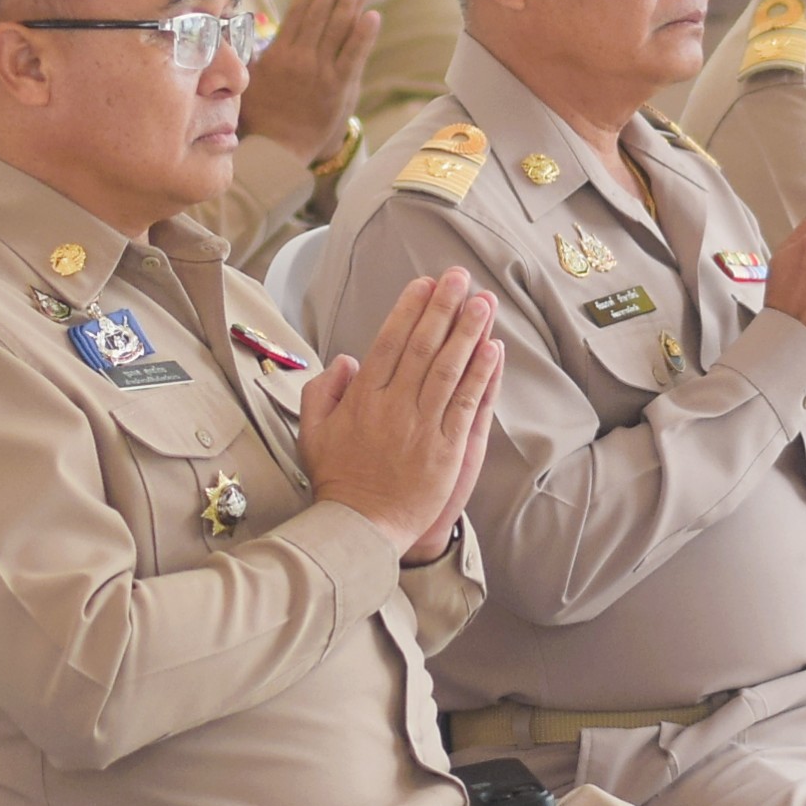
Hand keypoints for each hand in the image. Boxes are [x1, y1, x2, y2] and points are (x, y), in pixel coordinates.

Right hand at [236, 0, 378, 156]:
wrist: (276, 151)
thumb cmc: (258, 116)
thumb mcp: (246, 80)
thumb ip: (250, 53)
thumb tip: (237, 28)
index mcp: (278, 54)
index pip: (298, 12)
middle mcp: (301, 59)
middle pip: (321, 14)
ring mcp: (321, 74)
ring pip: (338, 30)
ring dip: (351, 1)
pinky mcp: (339, 89)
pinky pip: (354, 57)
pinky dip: (363, 36)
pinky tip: (373, 15)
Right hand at [298, 265, 503, 561]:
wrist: (361, 527)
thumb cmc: (338, 480)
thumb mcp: (312, 432)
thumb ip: (322, 391)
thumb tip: (345, 360)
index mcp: (362, 399)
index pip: (389, 342)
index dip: (409, 309)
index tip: (425, 283)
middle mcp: (394, 407)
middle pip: (423, 346)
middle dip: (443, 308)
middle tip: (460, 277)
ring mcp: (422, 427)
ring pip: (448, 370)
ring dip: (467, 332)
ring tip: (483, 302)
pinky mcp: (447, 450)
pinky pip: (466, 404)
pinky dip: (481, 375)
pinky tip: (493, 349)